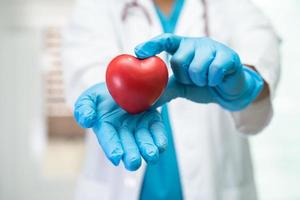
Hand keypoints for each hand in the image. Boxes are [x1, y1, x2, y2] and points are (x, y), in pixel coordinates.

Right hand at [74, 83, 166, 170]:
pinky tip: (160, 145)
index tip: (117, 157)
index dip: (113, 149)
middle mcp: (124, 132)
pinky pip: (157, 132)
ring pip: (144, 142)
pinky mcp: (152, 122)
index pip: (109, 140)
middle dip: (131, 155)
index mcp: (107, 128)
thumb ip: (84, 108)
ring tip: (151, 155)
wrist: (123, 84)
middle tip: (133, 162)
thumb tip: (87, 120)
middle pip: (128, 146)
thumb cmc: (103, 94)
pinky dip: (160, 139)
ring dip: (148, 150)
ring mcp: (139, 128)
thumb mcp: (90, 97)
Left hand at [135, 33, 263, 110]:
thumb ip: (164, 90)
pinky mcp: (227, 55)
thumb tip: (144, 103)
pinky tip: (217, 80)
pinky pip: (213, 71)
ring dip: (200, 80)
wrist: (228, 91)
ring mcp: (212, 47)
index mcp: (182, 47)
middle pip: (179, 59)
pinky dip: (213, 81)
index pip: (165, 40)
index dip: (151, 44)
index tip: (138, 52)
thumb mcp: (180, 87)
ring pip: (196, 67)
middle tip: (193, 79)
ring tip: (206, 79)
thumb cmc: (202, 84)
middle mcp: (195, 43)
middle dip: (184, 77)